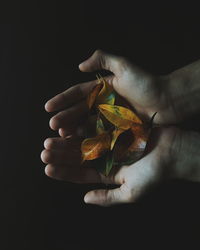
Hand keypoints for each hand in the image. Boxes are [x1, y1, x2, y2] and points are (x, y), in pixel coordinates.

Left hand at [41, 127, 179, 205]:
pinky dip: (83, 128)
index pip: (81, 174)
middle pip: (79, 157)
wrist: (173, 151)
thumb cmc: (154, 174)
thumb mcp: (131, 192)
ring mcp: (110, 142)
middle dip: (61, 154)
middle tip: (44, 151)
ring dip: (68, 141)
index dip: (64, 171)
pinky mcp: (116, 129)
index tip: (48, 168)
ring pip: (84, 142)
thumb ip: (108, 197)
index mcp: (108, 173)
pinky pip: (96, 128)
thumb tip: (86, 199)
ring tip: (51, 138)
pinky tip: (69, 127)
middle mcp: (106, 158)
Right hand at [45, 50, 177, 138]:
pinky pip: (100, 133)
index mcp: (103, 88)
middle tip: (53, 125)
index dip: (63, 99)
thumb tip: (80, 66)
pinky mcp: (117, 128)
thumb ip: (103, 60)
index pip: (78, 93)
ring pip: (87, 123)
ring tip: (62, 135)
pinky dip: (89, 137)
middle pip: (80, 110)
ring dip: (74, 129)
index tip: (48, 107)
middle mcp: (104, 103)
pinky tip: (79, 142)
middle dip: (65, 117)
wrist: (167, 101)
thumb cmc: (146, 83)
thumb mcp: (124, 66)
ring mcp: (110, 117)